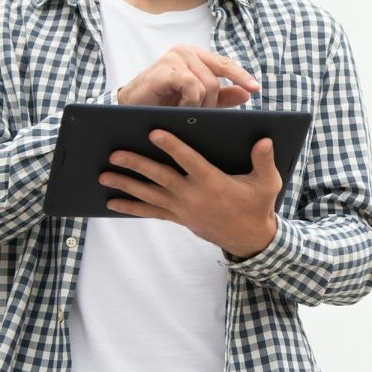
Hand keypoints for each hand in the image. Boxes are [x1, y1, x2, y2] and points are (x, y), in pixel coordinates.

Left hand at [100, 131, 281, 256]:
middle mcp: (193, 196)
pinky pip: (150, 212)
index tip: (154, 132)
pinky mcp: (178, 217)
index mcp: (213, 183)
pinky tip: (111, 202)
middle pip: (160, 177)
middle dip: (136, 164)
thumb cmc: (258, 205)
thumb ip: (264, 160)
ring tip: (103, 175)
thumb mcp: (268, 183)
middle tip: (114, 154)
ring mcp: (183, 208)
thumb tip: (264, 140)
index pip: (189, 161)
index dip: (172, 146)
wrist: (249, 238)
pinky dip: (130, 207)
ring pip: (149, 194)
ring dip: (125, 185)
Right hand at [117, 45, 259, 108]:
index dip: (241, 76)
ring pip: (206, 85)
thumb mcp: (196, 100)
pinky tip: (180, 108)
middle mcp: (186, 51)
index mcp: (196, 56)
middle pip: (216, 80)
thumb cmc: (162, 102)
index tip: (256, 89)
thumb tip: (247, 93)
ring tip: (185, 112)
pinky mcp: (165, 68)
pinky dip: (190, 101)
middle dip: (212, 104)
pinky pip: (192, 86)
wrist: (132, 108)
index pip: (225, 64)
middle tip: (200, 116)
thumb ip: (221, 96)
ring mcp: (175, 57)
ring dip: (199, 105)